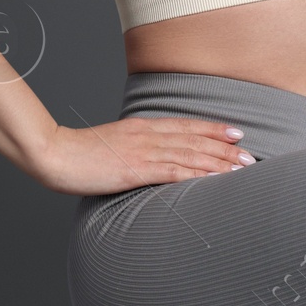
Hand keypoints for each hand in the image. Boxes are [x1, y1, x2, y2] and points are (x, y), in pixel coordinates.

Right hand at [29, 114, 255, 196]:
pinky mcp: (137, 169)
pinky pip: (174, 171)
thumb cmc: (79, 154)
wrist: (55, 154)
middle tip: (250, 155)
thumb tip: (151, 159)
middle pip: (195, 139)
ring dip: (219, 162)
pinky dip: (199, 174)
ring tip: (242, 168)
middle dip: (225, 148)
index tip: (236, 132)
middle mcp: (148, 135)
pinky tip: (215, 179)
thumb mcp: (112, 145)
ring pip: (191, 154)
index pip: (185, 126)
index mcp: (142, 127)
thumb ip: (135, 147)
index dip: (213, 128)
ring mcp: (143, 152)